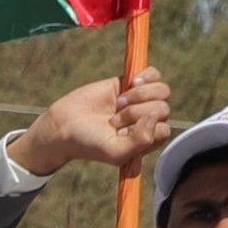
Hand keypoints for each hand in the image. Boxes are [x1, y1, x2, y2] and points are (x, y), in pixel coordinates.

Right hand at [15, 68, 177, 181]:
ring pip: (162, 91)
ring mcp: (141, 101)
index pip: (163, 130)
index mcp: (147, 140)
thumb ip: (141, 141)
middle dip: (135, 113)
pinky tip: (129, 84)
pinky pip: (154, 74)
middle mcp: (147, 120)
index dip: (143, 129)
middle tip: (113, 120)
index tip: (120, 133)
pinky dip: (145, 77)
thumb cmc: (90, 143)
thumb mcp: (116, 153)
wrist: (65, 124)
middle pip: (162, 109)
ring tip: (118, 104)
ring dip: (139, 96)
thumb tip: (154, 115)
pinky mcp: (131, 83)